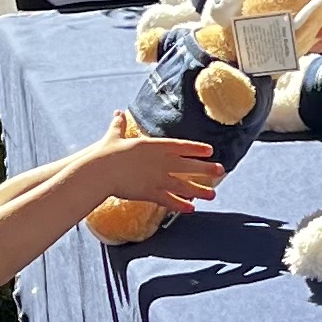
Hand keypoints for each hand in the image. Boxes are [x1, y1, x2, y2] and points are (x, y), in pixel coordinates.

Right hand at [92, 115, 218, 212]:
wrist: (100, 170)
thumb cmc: (106, 152)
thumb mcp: (114, 136)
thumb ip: (119, 125)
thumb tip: (117, 113)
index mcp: (155, 145)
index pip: (181, 146)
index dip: (197, 149)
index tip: (210, 150)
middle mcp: (161, 161)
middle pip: (189, 166)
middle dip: (206, 169)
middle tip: (221, 170)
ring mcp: (158, 178)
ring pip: (184, 185)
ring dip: (199, 190)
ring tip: (213, 195)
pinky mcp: (151, 192)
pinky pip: (170, 200)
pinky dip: (181, 205)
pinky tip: (191, 209)